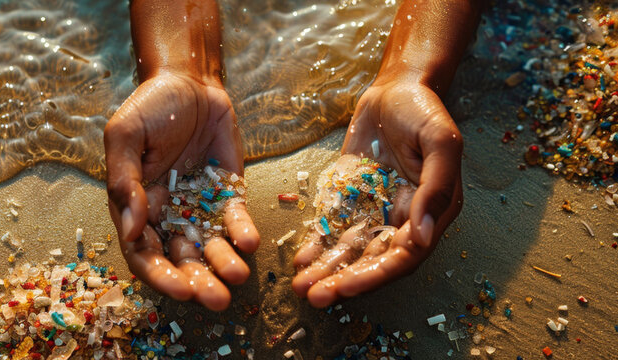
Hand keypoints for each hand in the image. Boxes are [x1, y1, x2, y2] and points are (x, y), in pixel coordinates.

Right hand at [104, 72, 259, 310]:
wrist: (189, 82)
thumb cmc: (151, 107)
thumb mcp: (126, 135)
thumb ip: (124, 180)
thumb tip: (132, 227)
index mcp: (136, 209)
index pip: (145, 255)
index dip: (161, 277)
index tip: (181, 290)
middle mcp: (167, 216)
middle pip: (181, 261)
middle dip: (199, 283)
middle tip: (217, 299)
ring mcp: (199, 207)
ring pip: (211, 248)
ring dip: (223, 265)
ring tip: (239, 275)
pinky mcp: (227, 194)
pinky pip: (235, 220)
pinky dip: (242, 232)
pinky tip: (250, 241)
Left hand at [292, 80, 463, 306]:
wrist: (395, 87)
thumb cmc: (423, 110)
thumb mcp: (440, 141)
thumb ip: (436, 188)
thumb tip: (424, 236)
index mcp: (431, 212)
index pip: (404, 256)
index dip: (375, 275)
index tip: (346, 287)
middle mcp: (403, 218)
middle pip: (371, 259)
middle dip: (343, 280)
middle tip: (313, 297)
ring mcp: (374, 210)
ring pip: (349, 250)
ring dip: (326, 270)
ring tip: (300, 287)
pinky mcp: (350, 198)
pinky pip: (332, 227)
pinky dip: (316, 246)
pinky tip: (298, 261)